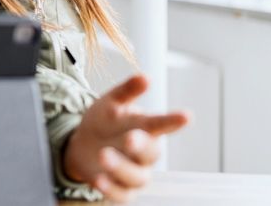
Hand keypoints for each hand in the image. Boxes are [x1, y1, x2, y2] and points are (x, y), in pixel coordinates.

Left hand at [62, 74, 189, 202]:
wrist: (83, 144)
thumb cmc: (105, 122)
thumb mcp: (112, 102)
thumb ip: (127, 91)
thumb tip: (145, 76)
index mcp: (145, 129)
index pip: (162, 125)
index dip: (173, 122)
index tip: (186, 116)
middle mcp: (144, 154)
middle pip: (151, 153)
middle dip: (141, 146)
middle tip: (130, 138)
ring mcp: (134, 173)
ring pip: (136, 176)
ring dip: (121, 167)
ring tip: (104, 155)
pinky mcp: (121, 190)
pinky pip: (120, 194)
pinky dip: (111, 188)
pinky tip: (99, 179)